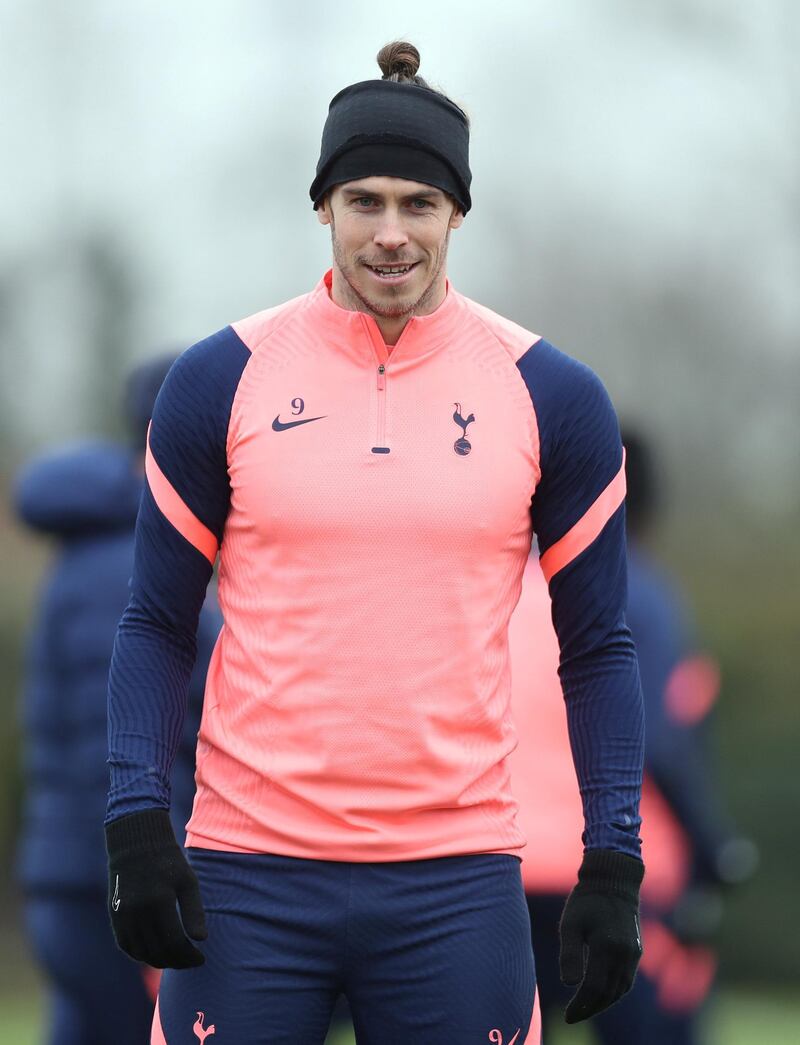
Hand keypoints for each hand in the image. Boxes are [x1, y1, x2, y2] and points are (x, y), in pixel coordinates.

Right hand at [105, 809, 206, 968]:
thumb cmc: (168, 862)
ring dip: (160, 962)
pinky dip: (141, 955)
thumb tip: (201, 940)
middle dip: (178, 962)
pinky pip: (126, 946)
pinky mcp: (115, 916)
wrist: (136, 845)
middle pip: (158, 951)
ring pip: (141, 953)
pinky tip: (156, 955)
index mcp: (159, 901)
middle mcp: (138, 912)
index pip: (174, 942)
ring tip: (177, 960)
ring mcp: (123, 916)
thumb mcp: (187, 881)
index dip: (189, 956)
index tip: (201, 959)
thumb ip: (193, 911)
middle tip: (192, 962)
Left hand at [559, 849, 643, 1023]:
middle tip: (573, 1017)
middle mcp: (624, 955)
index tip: (567, 1016)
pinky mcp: (635, 951)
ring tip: (584, 1009)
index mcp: (606, 948)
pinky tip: (601, 994)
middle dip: (590, 1009)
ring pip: (619, 990)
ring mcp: (633, 954)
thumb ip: (569, 954)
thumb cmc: (586, 900)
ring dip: (603, 1003)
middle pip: (608, 994)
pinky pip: (626, 980)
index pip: (594, 988)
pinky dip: (614, 992)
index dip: (581, 1006)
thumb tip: (568, 984)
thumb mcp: (570, 924)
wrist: (613, 881)